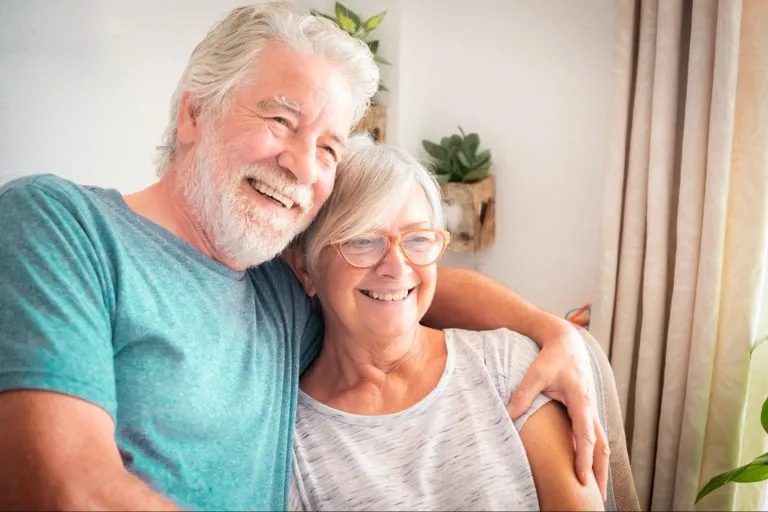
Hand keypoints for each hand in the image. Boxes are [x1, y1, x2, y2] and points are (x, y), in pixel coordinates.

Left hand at [507, 319, 609, 500]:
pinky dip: (596, 455)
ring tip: (598, 491)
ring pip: (603, 443)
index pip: (585, 436)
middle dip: (600, 472)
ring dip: (601, 466)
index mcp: (581, 400)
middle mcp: (590, 407)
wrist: (566, 342)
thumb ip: (523, 393)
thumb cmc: (552, 357)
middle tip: (598, 498)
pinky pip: (596, 437)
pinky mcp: (587, 410)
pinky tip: (590, 469)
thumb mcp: (536, 372)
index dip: (583, 459)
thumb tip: (508, 415)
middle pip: (602, 446)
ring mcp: (591, 409)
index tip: (581, 480)